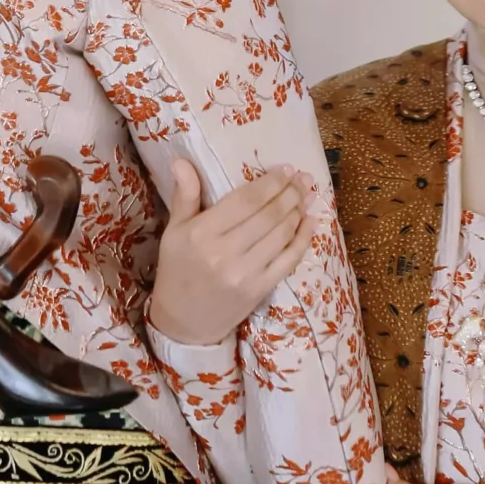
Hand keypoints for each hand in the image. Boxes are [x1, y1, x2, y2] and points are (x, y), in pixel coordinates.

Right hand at [147, 156, 321, 347]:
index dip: (269, 183)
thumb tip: (182, 160)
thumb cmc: (177, 270)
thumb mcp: (174, 232)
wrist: (182, 323)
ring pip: (281, 234)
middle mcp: (225, 252)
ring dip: (298, 211)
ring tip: (306, 195)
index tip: (285, 169)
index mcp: (202, 233)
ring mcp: (245, 273)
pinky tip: (311, 222)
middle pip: (268, 215)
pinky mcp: (259, 290)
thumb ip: (184, 196)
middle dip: (290, 192)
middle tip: (303, 178)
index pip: (245, 200)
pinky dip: (303, 239)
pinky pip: (288, 260)